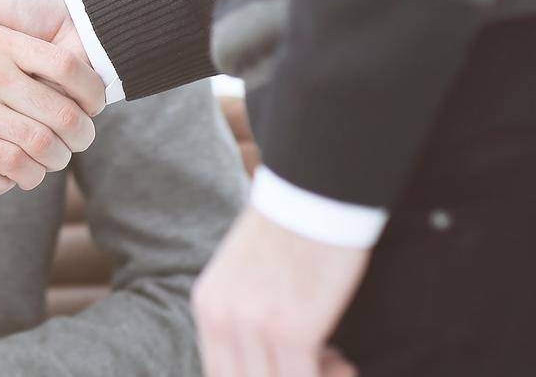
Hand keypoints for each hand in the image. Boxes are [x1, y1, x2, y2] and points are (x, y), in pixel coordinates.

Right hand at [0, 18, 104, 188]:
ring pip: (40, 148)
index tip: (95, 102)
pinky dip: (21, 174)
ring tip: (53, 156)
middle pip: (65, 116)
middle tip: (79, 139)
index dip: (92, 90)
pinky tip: (18, 167)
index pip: (69, 67)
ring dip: (54, 159)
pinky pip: (7, 169)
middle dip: (81, 135)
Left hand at [192, 207, 367, 376]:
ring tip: (333, 361)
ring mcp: (253, 326)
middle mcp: (221, 319)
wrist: (314, 192)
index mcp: (207, 306)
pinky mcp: (292, 330)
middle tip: (319, 363)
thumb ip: (239, 315)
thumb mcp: (241, 274)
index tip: (293, 365)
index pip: (218, 374)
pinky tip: (344, 361)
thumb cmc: (290, 232)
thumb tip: (259, 360)